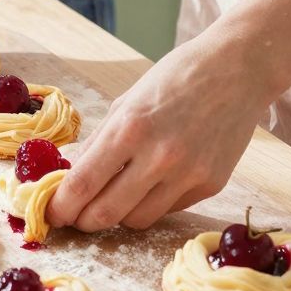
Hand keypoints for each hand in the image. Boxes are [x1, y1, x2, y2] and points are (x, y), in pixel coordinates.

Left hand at [47, 22, 270, 231]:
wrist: (238, 69)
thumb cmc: (177, 77)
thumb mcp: (127, 100)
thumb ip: (98, 141)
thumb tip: (69, 173)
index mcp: (130, 128)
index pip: (82, 185)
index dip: (60, 207)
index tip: (52, 213)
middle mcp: (159, 156)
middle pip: (105, 214)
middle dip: (82, 221)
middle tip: (75, 217)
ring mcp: (188, 174)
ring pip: (137, 220)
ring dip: (118, 216)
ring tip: (114, 199)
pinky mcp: (211, 185)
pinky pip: (168, 209)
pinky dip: (152, 203)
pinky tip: (152, 184)